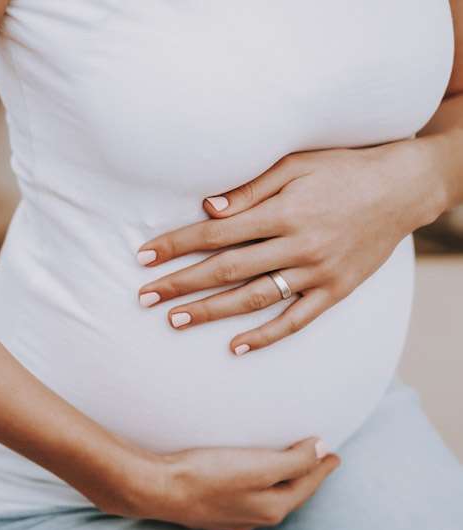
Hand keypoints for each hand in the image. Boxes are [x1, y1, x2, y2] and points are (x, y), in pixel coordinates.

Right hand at [96, 438, 337, 529]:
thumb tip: (322, 450)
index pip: (307, 484)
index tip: (334, 453)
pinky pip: (244, 499)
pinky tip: (246, 482)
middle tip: (316, 460)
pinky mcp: (211, 510)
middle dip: (304, 477)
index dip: (322, 466)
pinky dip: (255, 487)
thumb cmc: (207, 474)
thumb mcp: (258, 465)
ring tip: (285, 468)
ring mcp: (231, 516)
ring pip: (266, 498)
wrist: (158, 489)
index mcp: (273, 507)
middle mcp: (255, 516)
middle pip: (289, 494)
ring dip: (279, 483)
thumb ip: (293, 460)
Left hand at [136, 144, 444, 353]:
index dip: (176, 245)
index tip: (144, 256)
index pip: (216, 233)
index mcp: (283, 212)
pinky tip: (235, 346)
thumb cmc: (342, 170)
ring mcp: (318, 272)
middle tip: (144, 296)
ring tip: (175, 320)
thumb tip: (208, 207)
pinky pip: (296, 320)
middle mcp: (298, 245)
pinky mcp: (336, 291)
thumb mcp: (296, 165)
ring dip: (211, 311)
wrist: (403, 189)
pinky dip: (266, 336)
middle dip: (181, 283)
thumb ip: (251, 189)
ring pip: (254, 298)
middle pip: (227, 269)